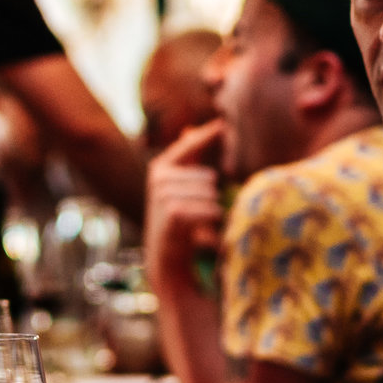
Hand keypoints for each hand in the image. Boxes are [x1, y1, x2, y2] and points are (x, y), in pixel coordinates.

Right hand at [143, 120, 226, 274]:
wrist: (166, 257)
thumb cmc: (178, 219)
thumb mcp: (181, 185)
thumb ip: (187, 156)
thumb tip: (190, 127)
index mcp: (161, 166)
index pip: (189, 145)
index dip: (207, 135)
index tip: (224, 125)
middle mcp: (158, 178)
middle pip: (207, 177)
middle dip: (212, 195)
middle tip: (202, 213)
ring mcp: (162, 196)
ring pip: (207, 192)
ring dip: (212, 209)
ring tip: (202, 223)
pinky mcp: (171, 214)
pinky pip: (204, 208)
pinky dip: (210, 218)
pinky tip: (207, 230)